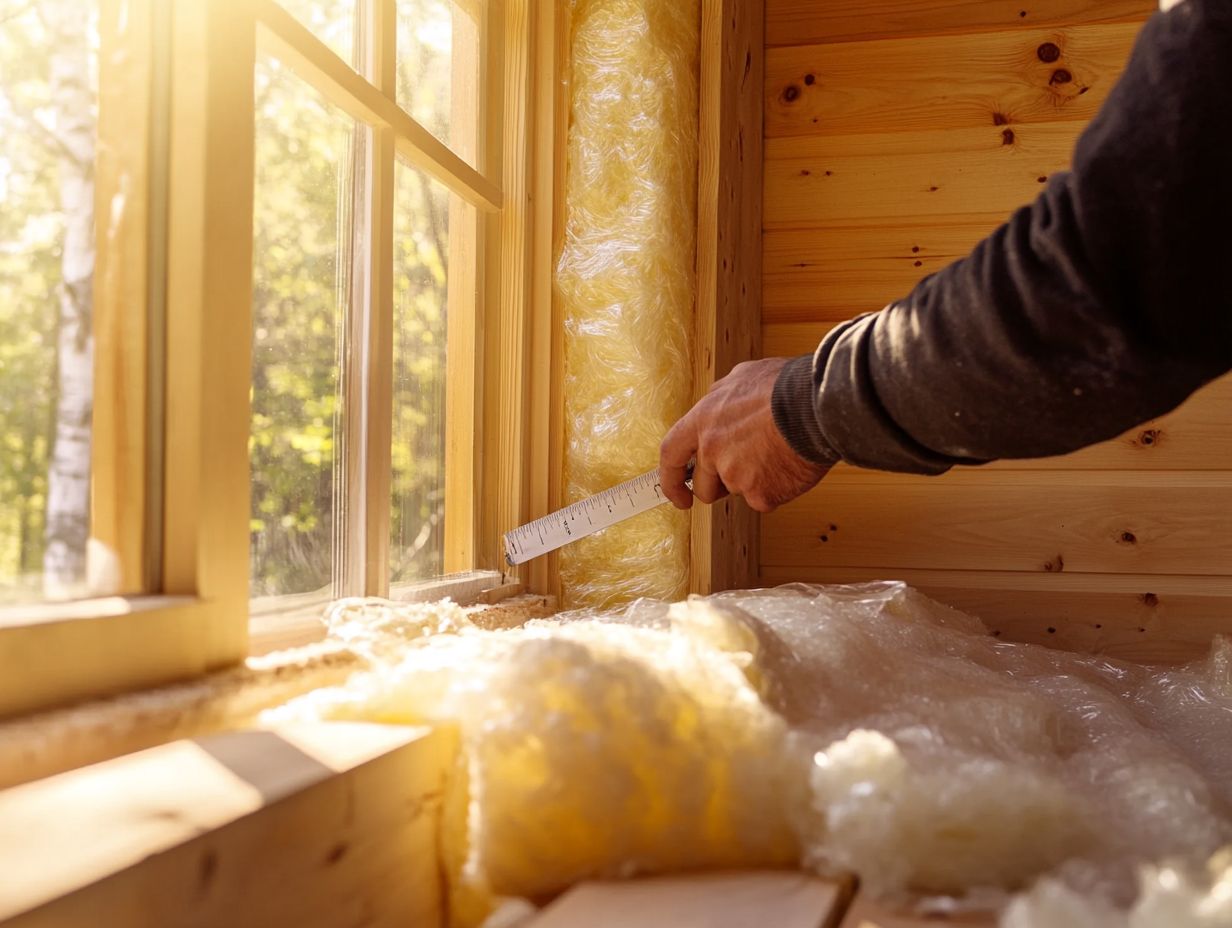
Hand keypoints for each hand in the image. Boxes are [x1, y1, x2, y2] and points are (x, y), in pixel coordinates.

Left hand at [659, 358, 829, 512]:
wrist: (817, 406)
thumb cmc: (787, 387)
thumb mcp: (744, 377)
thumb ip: (723, 397)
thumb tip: (721, 402)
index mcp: (703, 419)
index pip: (671, 455)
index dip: (671, 478)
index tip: (679, 494)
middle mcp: (712, 449)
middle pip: (704, 485)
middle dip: (719, 488)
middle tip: (744, 475)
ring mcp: (734, 474)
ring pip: (738, 491)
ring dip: (754, 482)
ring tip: (777, 455)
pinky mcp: (759, 494)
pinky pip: (765, 500)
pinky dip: (778, 488)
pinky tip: (791, 466)